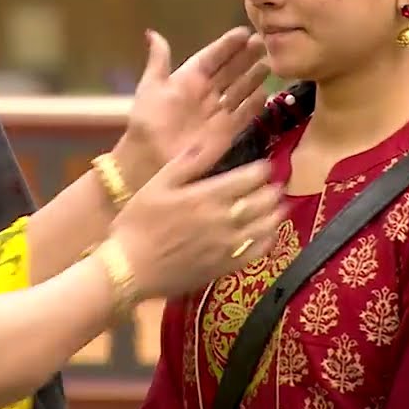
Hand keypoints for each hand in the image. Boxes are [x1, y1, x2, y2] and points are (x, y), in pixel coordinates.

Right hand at [109, 136, 284, 299]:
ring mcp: (227, 245)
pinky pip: (257, 252)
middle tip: (275, 185)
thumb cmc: (138, 222)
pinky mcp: (225, 266)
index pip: (249, 177)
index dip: (262, 169)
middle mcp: (223, 219)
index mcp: (207, 195)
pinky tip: (269, 235)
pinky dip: (269, 241)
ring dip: (276, 213)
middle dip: (273, 190)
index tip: (264, 166)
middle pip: (263, 201)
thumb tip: (210, 140)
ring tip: (278, 206)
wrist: (130, 268)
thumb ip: (187, 163)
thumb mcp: (157, 184)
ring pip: (266, 226)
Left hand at [113, 28, 268, 189]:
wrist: (149, 157)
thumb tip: (152, 33)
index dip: (227, 45)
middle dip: (246, 57)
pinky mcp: (226, 131)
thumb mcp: (150, 86)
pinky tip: (265, 93)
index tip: (244, 31)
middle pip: (231, 70)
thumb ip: (158, 61)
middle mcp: (206, 92)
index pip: (212, 57)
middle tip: (264, 43)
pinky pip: (244, 114)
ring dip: (254, 77)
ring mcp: (217, 112)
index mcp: (188, 79)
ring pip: (240, 89)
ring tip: (269, 63)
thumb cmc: (147, 120)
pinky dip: (254, 104)